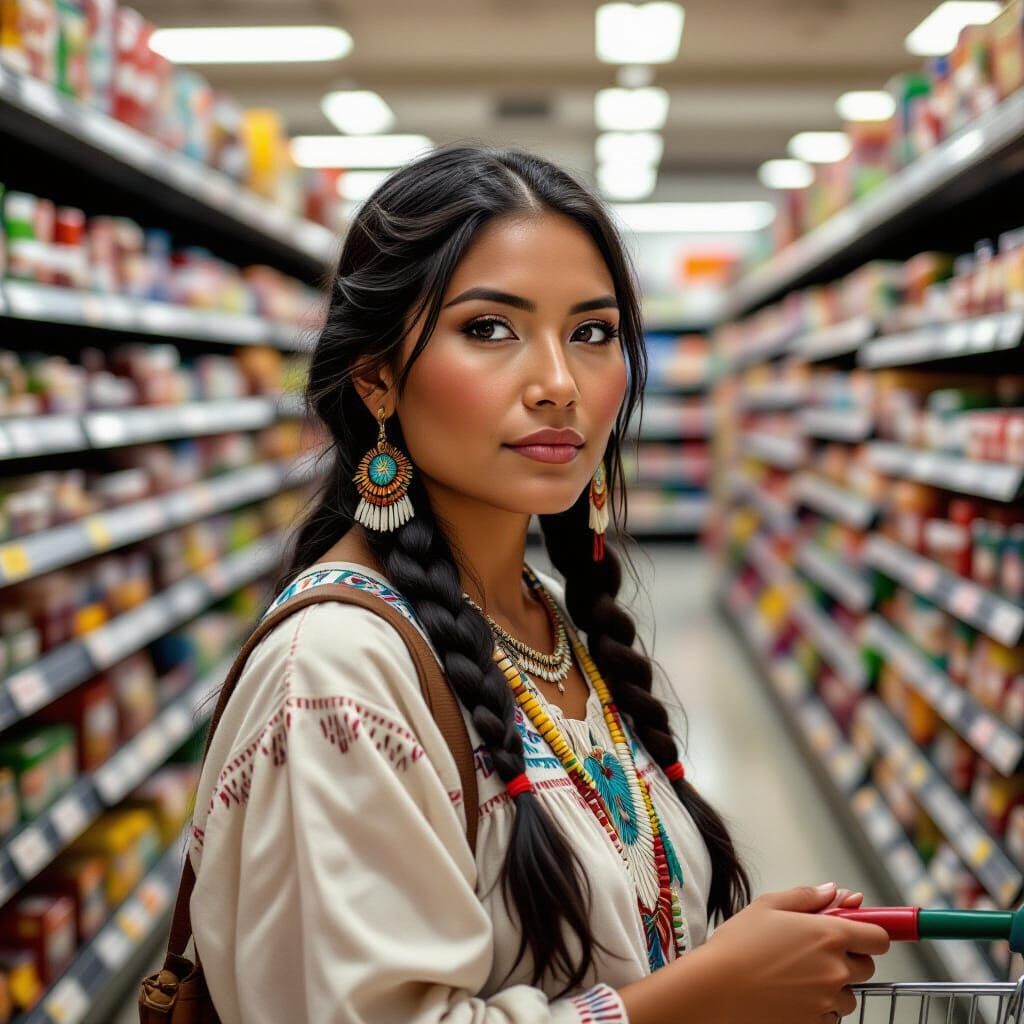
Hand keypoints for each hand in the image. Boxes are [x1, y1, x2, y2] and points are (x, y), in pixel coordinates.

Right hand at [697, 882, 889, 1022]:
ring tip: (796, 976)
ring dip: (833, 987)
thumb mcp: (767, 906)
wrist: (715, 989)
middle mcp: (836, 969)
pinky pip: (829, 1016)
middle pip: (866, 967)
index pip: (878, 938)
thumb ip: (806, 896)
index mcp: (829, 935)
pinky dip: (817, 1007)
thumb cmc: (737, 944)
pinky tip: (788, 995)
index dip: (868, 933)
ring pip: (848, 995)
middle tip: (813, 952)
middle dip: (847, 958)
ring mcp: (827, 1000)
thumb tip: (834, 892)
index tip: (855, 933)